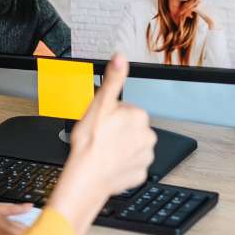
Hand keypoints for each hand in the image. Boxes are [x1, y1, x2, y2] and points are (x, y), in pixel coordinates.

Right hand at [47, 54, 156, 234]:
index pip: (127, 110)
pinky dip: (122, 164)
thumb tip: (120, 58)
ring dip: (121, 148)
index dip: (112, 115)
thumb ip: (112, 80)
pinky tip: (109, 163)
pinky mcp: (141, 173)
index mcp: (139, 116)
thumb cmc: (90, 142)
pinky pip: (132, 165)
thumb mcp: (99, 105)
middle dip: (118, 131)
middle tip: (101, 136)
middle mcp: (148, 135)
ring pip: (132, 147)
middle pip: (131, 128)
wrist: (87, 176)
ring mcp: (145, 156)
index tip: (102, 122)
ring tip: (103, 150)